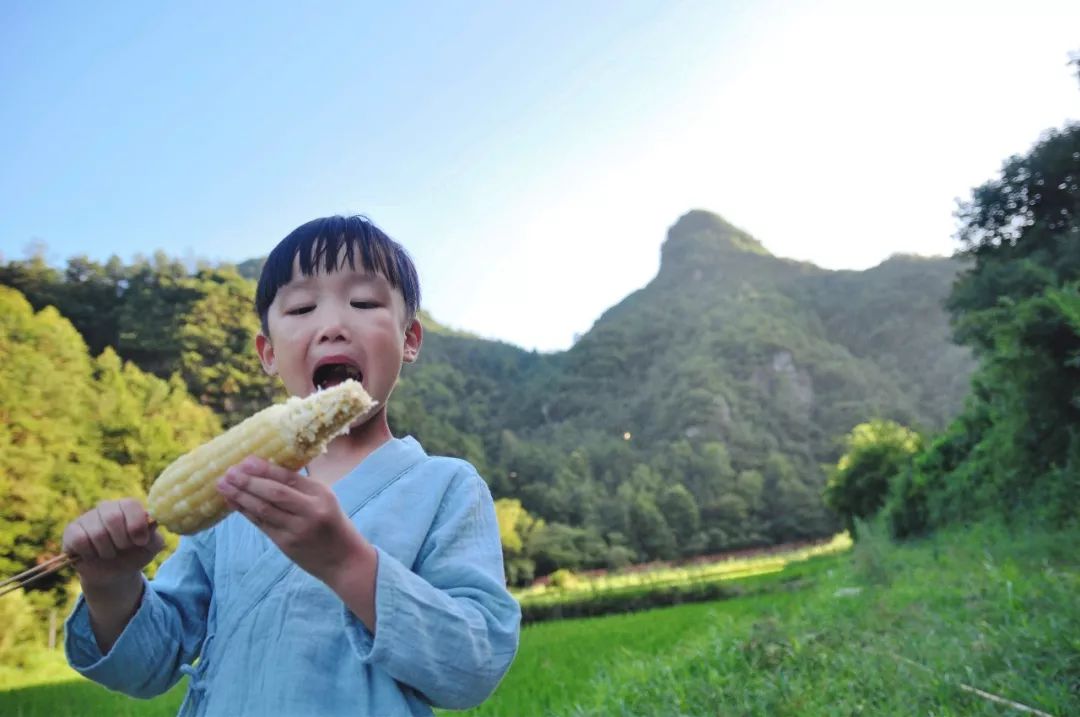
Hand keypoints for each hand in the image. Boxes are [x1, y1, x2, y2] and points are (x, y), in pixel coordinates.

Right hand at [62, 499, 164, 589]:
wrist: (114, 573)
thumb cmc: (135, 554)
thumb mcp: (151, 547)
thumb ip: (154, 535)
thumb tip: (151, 522)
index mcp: (128, 506)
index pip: (131, 505)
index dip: (136, 526)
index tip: (140, 542)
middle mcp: (107, 507)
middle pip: (113, 518)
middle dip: (122, 541)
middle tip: (123, 549)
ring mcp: (88, 518)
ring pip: (97, 532)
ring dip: (107, 551)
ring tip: (109, 553)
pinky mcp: (72, 531)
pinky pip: (79, 540)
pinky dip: (90, 553)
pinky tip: (93, 555)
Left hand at [216, 456, 375, 584]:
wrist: (344, 560)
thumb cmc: (333, 525)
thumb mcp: (326, 500)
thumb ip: (301, 488)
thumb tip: (268, 470)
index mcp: (321, 494)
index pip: (289, 478)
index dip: (265, 469)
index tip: (246, 460)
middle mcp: (309, 511)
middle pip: (274, 493)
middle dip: (248, 481)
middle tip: (228, 471)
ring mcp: (297, 529)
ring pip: (263, 509)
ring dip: (241, 496)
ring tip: (223, 484)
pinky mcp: (286, 544)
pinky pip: (261, 524)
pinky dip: (245, 512)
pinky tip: (233, 502)